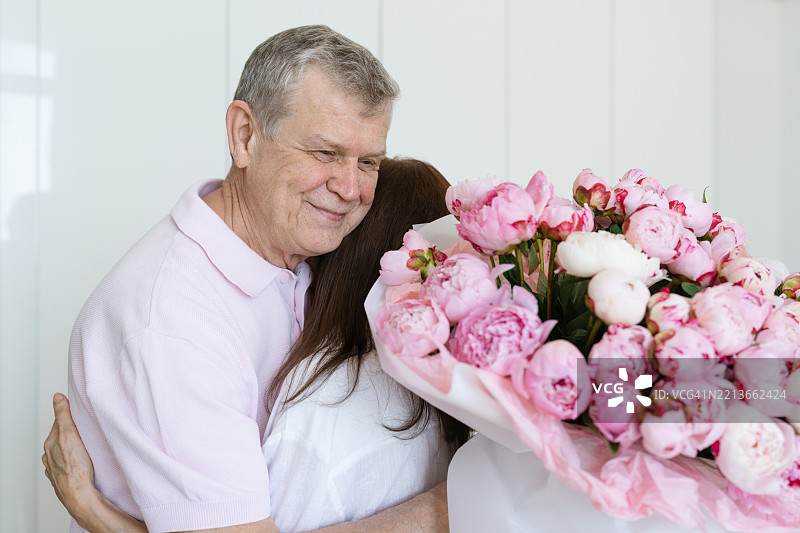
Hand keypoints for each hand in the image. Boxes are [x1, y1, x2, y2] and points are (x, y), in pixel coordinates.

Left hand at [42, 393, 96, 525]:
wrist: (80, 495)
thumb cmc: (76, 468)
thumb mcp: (70, 434)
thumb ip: (63, 415)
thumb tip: (58, 397)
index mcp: (51, 443)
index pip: (60, 422)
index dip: (71, 416)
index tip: (80, 412)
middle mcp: (50, 455)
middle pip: (62, 436)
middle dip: (72, 431)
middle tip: (86, 428)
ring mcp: (55, 468)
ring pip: (64, 451)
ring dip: (73, 446)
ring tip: (86, 445)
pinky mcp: (63, 478)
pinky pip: (68, 464)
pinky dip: (73, 460)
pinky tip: (83, 461)